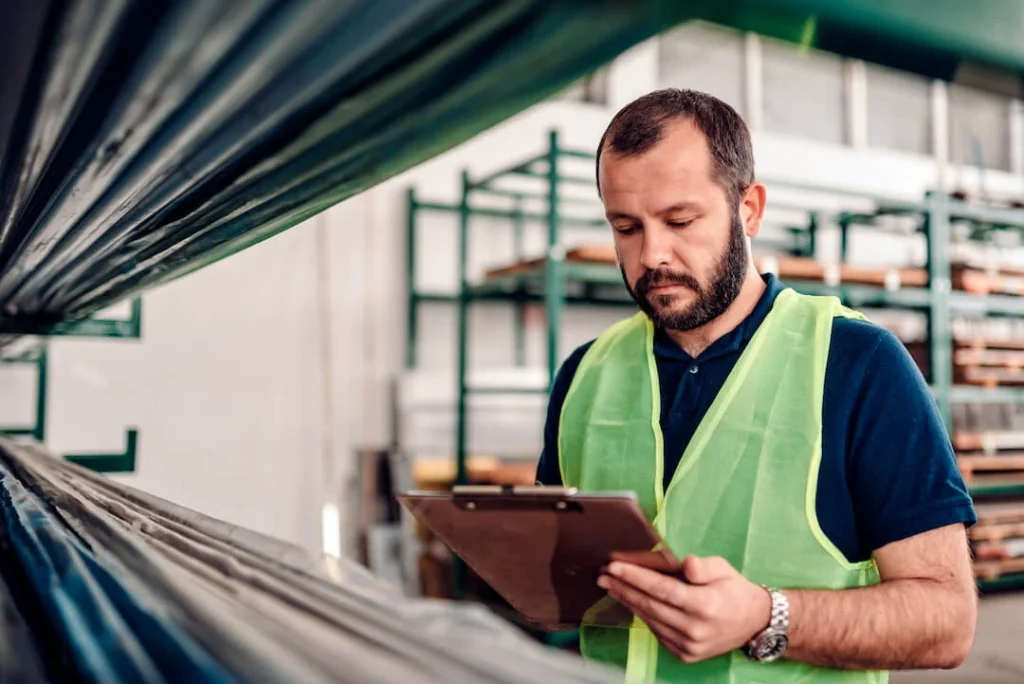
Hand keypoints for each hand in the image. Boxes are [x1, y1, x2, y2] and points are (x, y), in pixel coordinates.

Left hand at [597, 555, 771, 662]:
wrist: (753, 622)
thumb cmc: (734, 590)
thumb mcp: (723, 568)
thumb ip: (701, 566)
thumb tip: (684, 563)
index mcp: (705, 605)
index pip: (662, 589)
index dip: (635, 577)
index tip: (614, 566)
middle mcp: (695, 628)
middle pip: (650, 605)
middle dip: (623, 588)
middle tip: (603, 576)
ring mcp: (690, 645)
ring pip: (650, 620)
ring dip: (628, 602)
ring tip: (612, 586)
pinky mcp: (686, 654)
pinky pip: (657, 632)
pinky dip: (643, 616)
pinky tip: (631, 602)